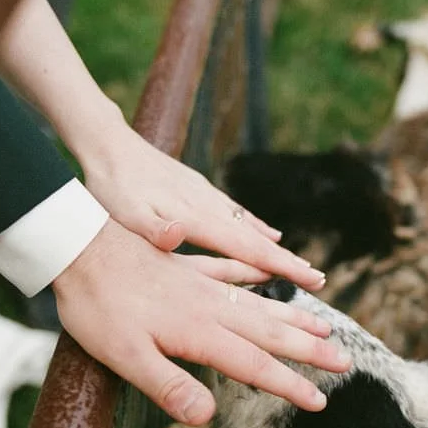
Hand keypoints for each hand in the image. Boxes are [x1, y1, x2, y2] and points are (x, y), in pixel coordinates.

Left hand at [51, 219, 350, 424]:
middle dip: (308, 349)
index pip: (254, 364)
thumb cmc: (95, 306)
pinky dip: (251, 274)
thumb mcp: (123, 357)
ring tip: (324, 323)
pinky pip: (227, 269)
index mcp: (198, 331)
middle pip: (269, 331)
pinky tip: (265, 274)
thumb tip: (207, 417)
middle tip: (344, 362)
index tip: (320, 401)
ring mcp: (198, 283)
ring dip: (292, 315)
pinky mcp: (183, 265)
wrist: (76, 247)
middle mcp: (208, 306)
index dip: (288, 385)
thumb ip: (166, 385)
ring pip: (257, 301)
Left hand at [79, 126, 326, 291]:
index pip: (246, 247)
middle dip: (288, 261)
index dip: (279, 265)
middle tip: (319, 282)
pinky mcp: (200, 190)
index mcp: (195, 217)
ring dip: (276, 248)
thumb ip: (151, 228)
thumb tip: (180, 236)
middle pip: (256, 239)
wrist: (108, 145)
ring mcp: (207, 196)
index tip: (309, 279)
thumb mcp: (122, 214)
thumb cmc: (111, 187)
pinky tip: (270, 234)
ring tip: (302, 266)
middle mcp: (208, 205)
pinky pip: (237, 213)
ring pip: (250, 226)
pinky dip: (257, 226)